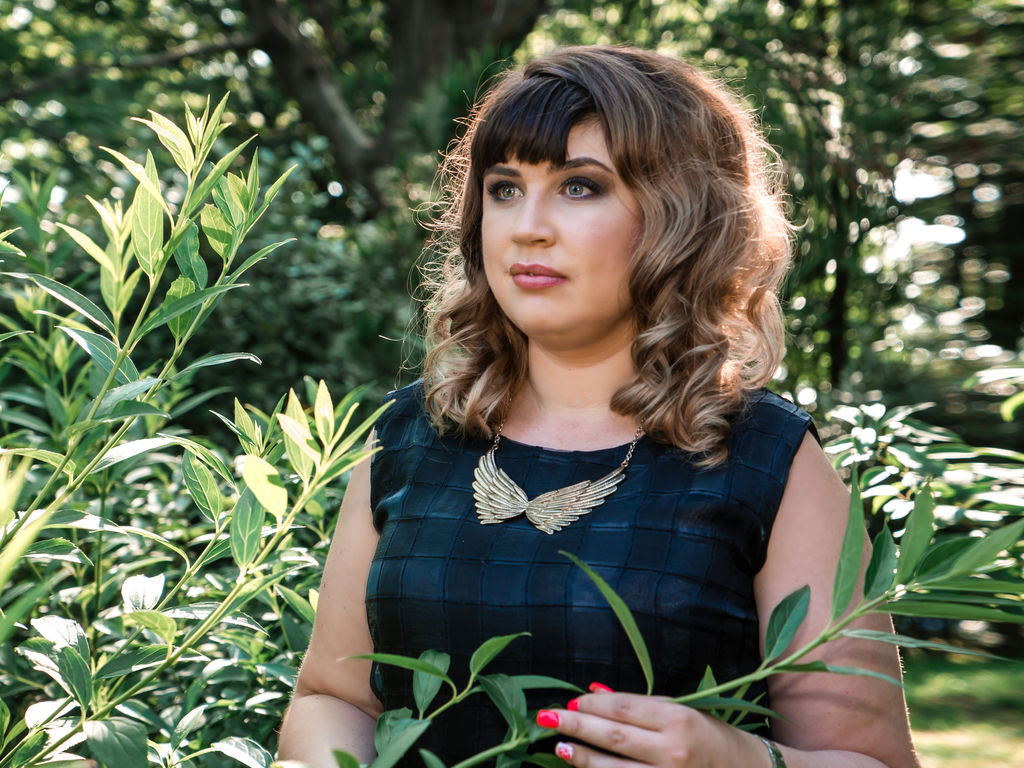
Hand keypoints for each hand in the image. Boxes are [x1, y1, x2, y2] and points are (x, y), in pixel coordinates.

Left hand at [535, 686, 769, 767]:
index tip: (570, 701)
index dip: (592, 705)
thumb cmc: (714, 738)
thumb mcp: (682, 712)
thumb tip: (594, 692)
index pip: (622, 708)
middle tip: (546, 717)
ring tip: (559, 746)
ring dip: (581, 757)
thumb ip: (639, 706)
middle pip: (612, 736)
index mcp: (678, 720)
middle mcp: (673, 751)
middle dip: (575, 726)